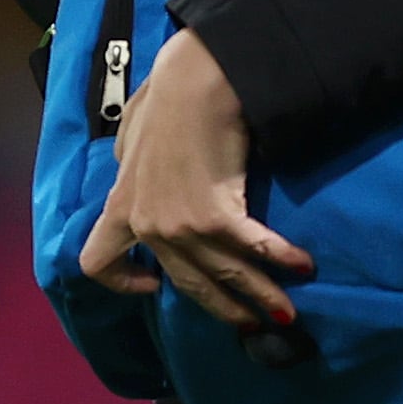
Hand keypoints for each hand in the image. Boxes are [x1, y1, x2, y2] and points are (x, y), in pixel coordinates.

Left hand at [79, 29, 312, 327]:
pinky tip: (304, 265)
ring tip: (285, 312)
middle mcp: (146, 225)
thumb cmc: (165, 100)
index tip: (151, 285)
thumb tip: (131, 170)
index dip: (122, 282)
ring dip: (262, 298)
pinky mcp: (214, 217)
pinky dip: (281, 260)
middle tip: (246, 321)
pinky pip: (254, 250)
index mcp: (120, 205)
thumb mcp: (130, 137)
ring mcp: (179, 225)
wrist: (195, 82)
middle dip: (221, 307)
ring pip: (226, 277)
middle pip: (185, 284)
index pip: (98, 262)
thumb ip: (129, 164)